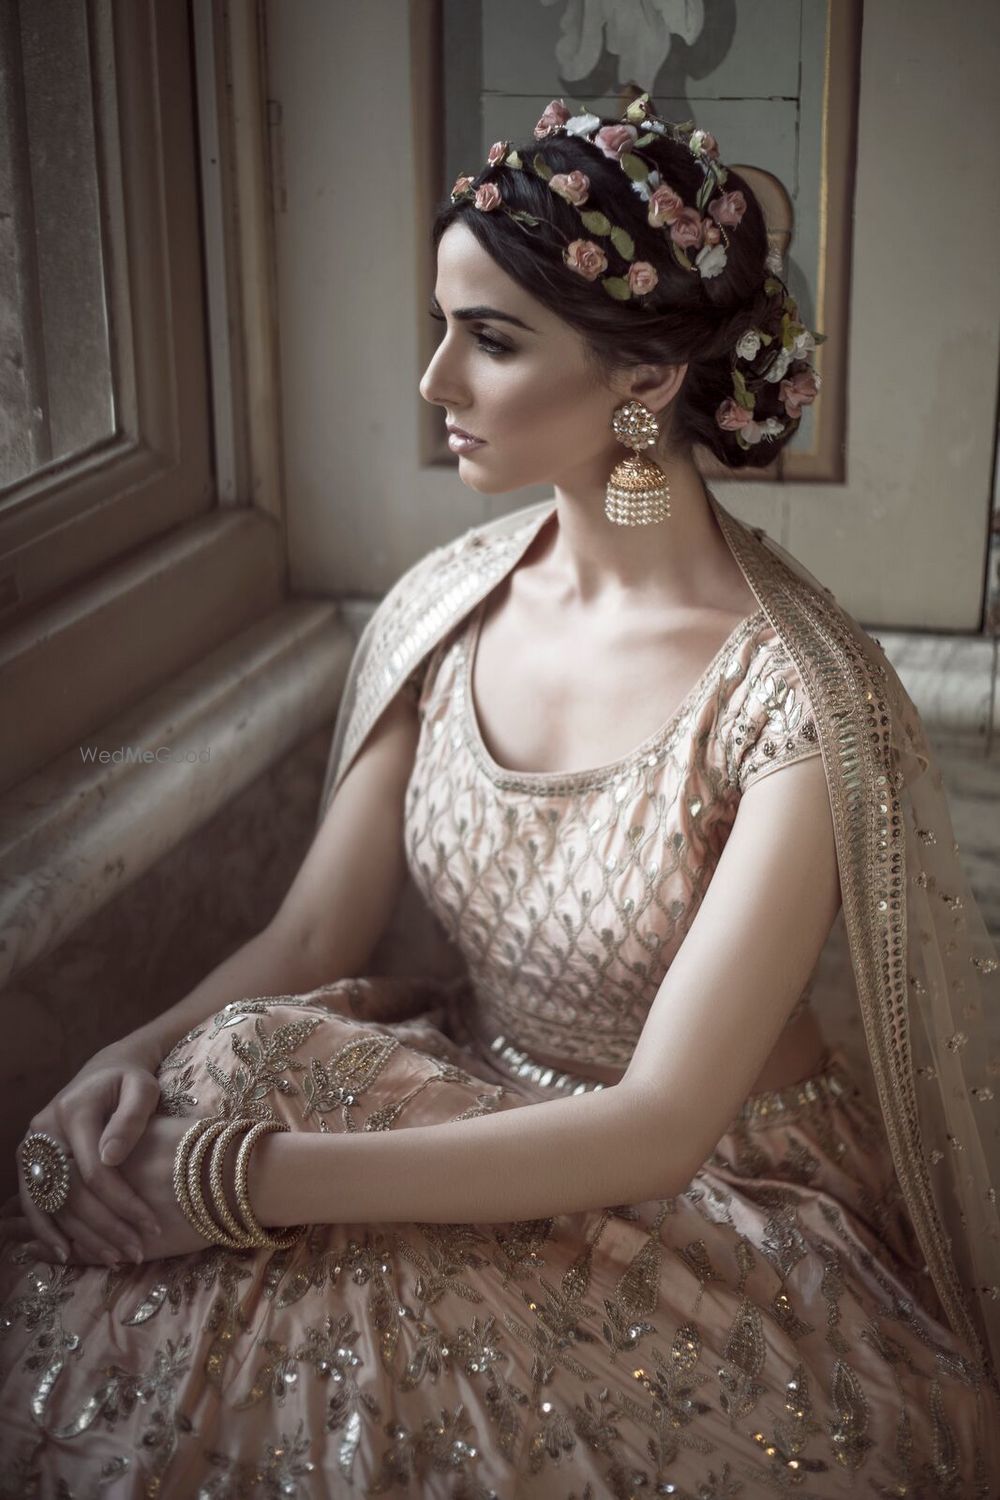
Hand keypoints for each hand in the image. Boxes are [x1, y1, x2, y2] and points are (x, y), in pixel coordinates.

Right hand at [10, 1047, 168, 1266]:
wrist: (103, 1072)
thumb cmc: (130, 1083)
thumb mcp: (143, 1088)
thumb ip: (132, 1118)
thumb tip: (111, 1157)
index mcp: (75, 1111)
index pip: (95, 1171)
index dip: (123, 1202)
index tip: (151, 1224)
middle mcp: (44, 1130)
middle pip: (72, 1192)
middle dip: (105, 1228)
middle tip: (134, 1252)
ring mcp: (31, 1146)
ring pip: (51, 1203)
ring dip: (79, 1236)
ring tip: (112, 1258)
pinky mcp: (28, 1160)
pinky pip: (34, 1202)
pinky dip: (48, 1230)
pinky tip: (68, 1254)